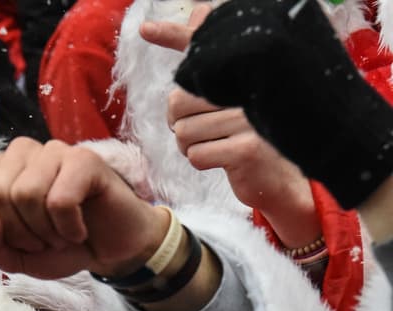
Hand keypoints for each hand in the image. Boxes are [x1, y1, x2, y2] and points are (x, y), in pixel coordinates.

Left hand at [0, 122, 169, 278]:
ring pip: (25, 195)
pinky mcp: (82, 160)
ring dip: (42, 229)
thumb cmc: (60, 246)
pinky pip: (57, 199)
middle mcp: (22, 158)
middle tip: (41, 238)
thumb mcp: (13, 258)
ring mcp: (53, 153)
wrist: (111, 250)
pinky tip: (78, 227)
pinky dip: (66, 226)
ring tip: (59, 231)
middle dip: (16, 230)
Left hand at [144, 4, 319, 246]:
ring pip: (183, 133)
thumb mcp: (226, 100)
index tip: (145, 29)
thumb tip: (199, 10)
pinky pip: (196, 155)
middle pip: (177, 104)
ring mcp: (250, 118)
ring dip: (190, 147)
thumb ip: (207, 64)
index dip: (171, 34)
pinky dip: (201, 162)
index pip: (202, 50)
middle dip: (179, 126)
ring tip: (216, 146)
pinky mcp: (248, 147)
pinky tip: (223, 161)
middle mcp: (247, 91)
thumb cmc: (247, 137)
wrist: (279, 180)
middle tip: (204, 133)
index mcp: (240, 75)